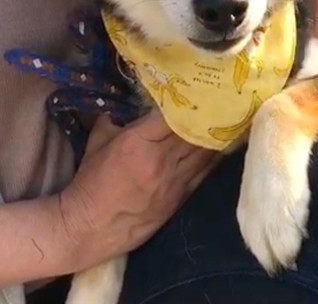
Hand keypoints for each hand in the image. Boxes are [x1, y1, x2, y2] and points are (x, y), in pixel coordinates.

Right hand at [59, 113, 218, 268]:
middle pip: (194, 129)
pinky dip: (215, 154)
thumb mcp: (98, 141)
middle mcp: (161, 159)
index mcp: (138, 142)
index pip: (172, 114)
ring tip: (227, 117)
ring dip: (216, 133)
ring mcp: (175, 179)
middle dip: (206, 114)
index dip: (186, 101)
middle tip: (218, 99)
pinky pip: (207, 169)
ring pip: (206, 149)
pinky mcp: (183, 195)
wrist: (90, 228)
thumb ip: (116, 116)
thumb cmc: (91, 182)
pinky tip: (223, 143)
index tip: (195, 90)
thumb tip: (133, 100)